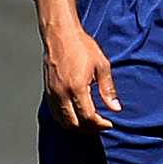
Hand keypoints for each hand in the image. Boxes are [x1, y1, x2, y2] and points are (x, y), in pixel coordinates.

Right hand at [42, 15, 120, 129]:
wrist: (60, 34)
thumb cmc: (82, 46)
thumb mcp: (102, 66)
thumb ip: (108, 89)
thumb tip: (115, 108)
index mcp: (76, 87)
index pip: (87, 117)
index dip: (100, 124)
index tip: (109, 123)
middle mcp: (61, 93)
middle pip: (74, 124)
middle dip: (89, 129)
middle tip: (101, 125)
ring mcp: (52, 93)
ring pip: (63, 121)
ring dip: (77, 126)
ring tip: (91, 123)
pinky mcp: (48, 91)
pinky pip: (55, 113)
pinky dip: (67, 120)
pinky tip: (77, 116)